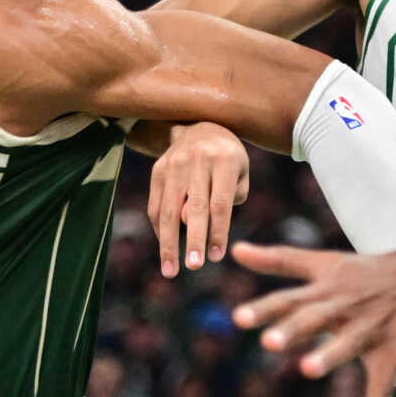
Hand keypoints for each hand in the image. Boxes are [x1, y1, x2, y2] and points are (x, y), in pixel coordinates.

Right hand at [147, 123, 251, 275]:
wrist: (201, 125)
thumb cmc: (228, 160)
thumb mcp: (240, 174)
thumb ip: (226, 200)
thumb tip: (189, 222)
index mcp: (224, 160)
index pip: (220, 203)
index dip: (217, 232)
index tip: (216, 257)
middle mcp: (197, 160)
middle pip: (194, 207)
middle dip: (194, 240)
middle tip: (194, 266)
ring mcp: (173, 164)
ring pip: (168, 209)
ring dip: (168, 243)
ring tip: (170, 270)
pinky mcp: (157, 170)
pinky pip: (155, 205)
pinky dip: (159, 230)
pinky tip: (165, 249)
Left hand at [232, 242, 395, 396]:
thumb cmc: (377, 271)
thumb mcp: (327, 260)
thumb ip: (280, 260)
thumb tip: (235, 251)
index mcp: (328, 287)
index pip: (292, 297)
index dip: (266, 307)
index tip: (238, 318)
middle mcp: (347, 306)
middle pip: (317, 316)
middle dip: (294, 328)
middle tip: (270, 341)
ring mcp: (373, 329)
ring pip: (350, 343)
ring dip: (331, 355)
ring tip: (309, 368)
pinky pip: (381, 387)